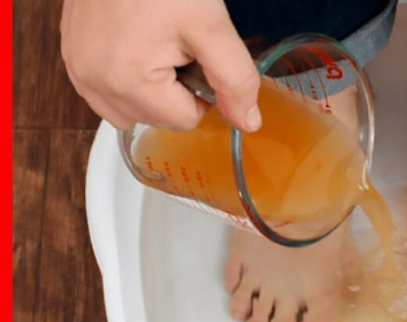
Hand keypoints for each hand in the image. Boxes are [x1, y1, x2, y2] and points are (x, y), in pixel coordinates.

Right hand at [60, 0, 261, 132]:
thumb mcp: (211, 26)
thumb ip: (235, 80)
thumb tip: (248, 123)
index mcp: (128, 81)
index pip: (185, 121)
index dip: (202, 92)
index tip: (197, 55)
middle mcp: (93, 81)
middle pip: (157, 119)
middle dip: (175, 90)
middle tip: (177, 44)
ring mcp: (77, 68)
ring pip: (130, 111)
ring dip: (151, 90)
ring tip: (157, 44)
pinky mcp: (71, 55)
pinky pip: (105, 92)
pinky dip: (127, 80)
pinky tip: (137, 45)